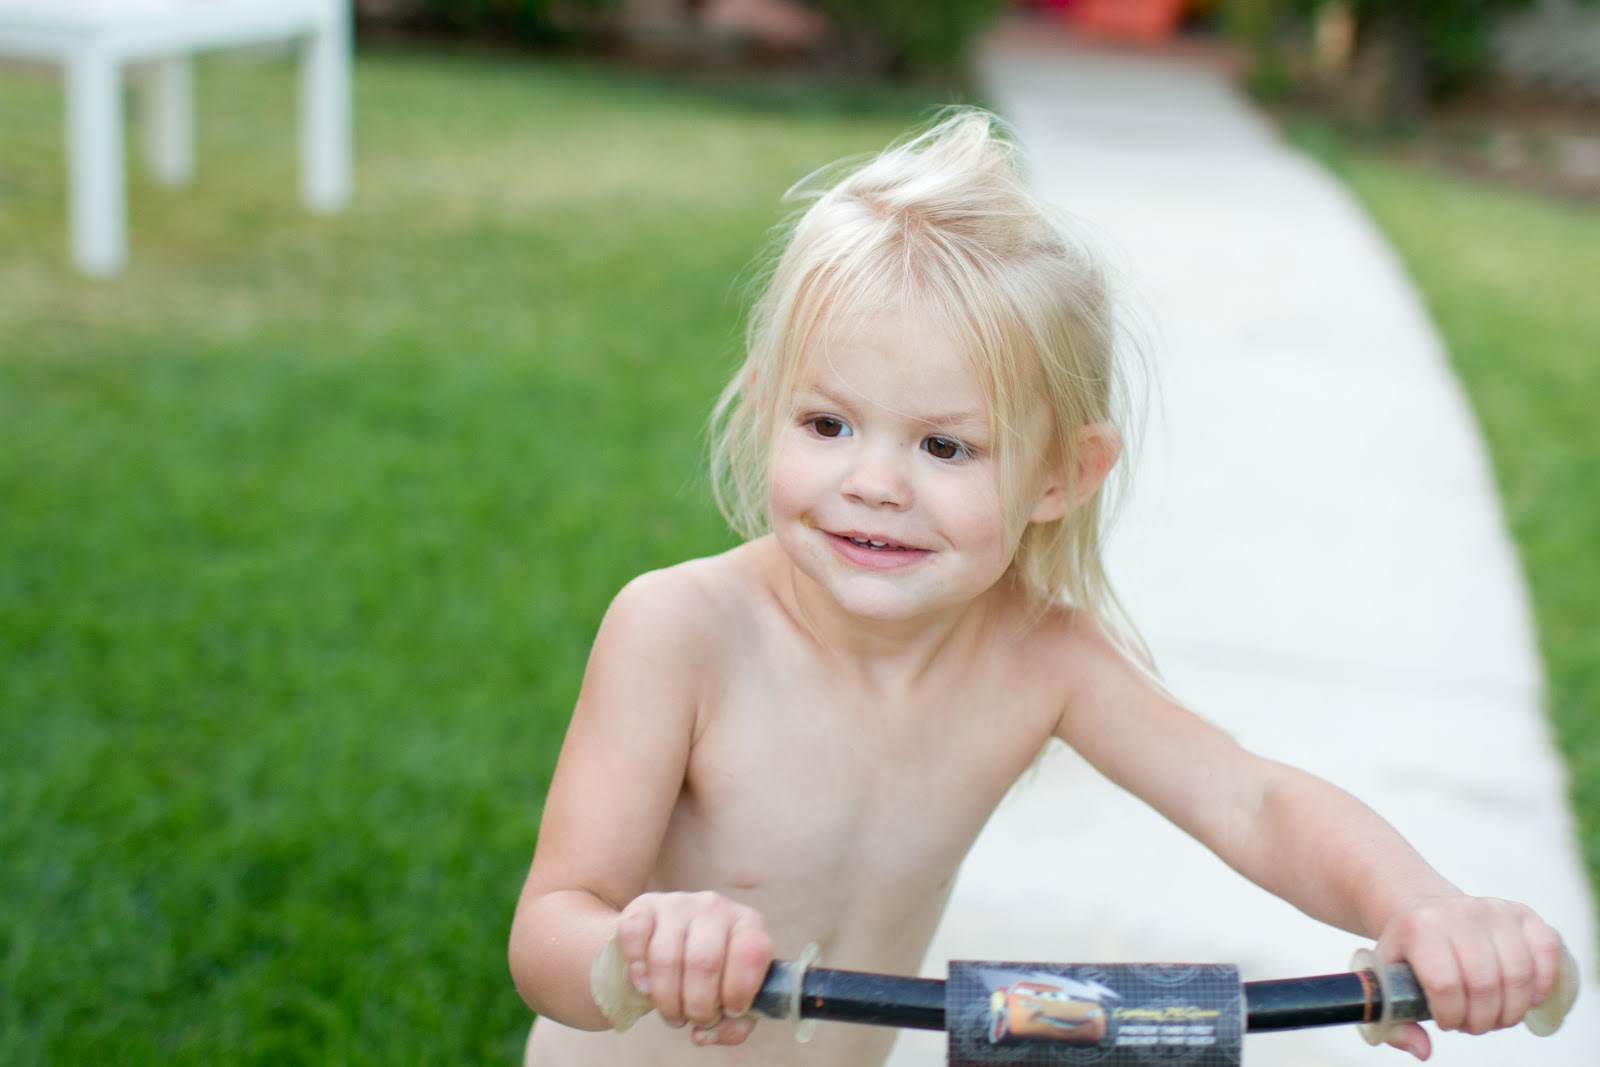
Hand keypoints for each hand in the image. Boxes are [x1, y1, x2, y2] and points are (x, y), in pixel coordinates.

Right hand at [615, 891, 774, 1046]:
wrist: (663, 945)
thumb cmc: (709, 977)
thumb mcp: (731, 998)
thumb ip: (733, 1025)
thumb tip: (704, 1034)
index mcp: (748, 924)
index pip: (752, 952)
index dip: (740, 990)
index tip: (730, 1010)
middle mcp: (715, 907)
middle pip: (705, 962)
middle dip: (699, 1006)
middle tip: (696, 1019)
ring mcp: (677, 903)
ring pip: (666, 958)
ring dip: (667, 1001)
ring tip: (673, 1014)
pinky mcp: (644, 906)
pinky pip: (634, 937)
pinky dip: (638, 971)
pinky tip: (645, 986)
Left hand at [1374, 894, 1564, 1059]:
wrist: (1425, 910)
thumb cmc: (1409, 952)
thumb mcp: (1386, 980)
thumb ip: (1394, 1023)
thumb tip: (1422, 1051)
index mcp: (1420, 927)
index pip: (1444, 984)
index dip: (1450, 1015)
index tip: (1445, 1021)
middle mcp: (1458, 912)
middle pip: (1485, 985)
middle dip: (1481, 1020)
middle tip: (1472, 1023)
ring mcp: (1493, 909)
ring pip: (1518, 975)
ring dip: (1510, 1010)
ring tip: (1494, 1014)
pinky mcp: (1522, 912)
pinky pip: (1547, 951)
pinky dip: (1542, 984)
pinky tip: (1525, 997)